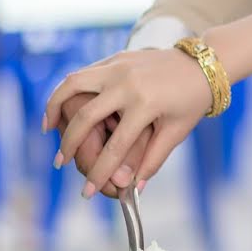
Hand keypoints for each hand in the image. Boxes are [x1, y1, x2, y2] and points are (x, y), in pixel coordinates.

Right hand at [44, 48, 210, 197]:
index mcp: (146, 104)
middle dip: (70, 144)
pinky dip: (66, 90)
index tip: (88, 192)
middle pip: (86, 117)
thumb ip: (152, 159)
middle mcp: (127, 83)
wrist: (202, 66)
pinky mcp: (114, 59)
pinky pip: (82, 75)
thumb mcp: (176, 132)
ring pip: (73, 85)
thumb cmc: (192, 102)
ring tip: (49, 129)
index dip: (100, 172)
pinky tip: (61, 107)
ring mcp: (118, 67)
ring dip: (55, 107)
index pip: (116, 147)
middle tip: (61, 163)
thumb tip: (133, 188)